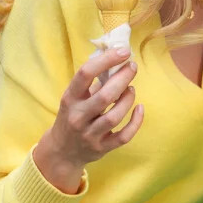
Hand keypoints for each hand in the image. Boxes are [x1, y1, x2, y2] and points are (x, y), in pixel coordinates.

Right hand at [33, 47, 143, 190]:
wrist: (62, 151)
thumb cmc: (73, 116)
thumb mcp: (75, 98)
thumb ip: (93, 82)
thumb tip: (116, 58)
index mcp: (70, 98)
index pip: (85, 74)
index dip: (106, 60)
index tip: (123, 51)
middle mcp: (78, 116)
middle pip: (105, 96)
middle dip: (123, 78)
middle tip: (132, 67)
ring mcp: (90, 134)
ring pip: (115, 117)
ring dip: (128, 99)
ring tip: (132, 88)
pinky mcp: (102, 148)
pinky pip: (124, 136)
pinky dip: (136, 122)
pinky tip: (140, 109)